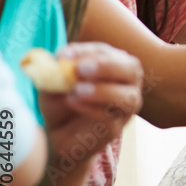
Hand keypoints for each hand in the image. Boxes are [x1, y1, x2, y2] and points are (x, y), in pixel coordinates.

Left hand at [38, 43, 142, 175]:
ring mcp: (124, 108)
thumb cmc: (60, 101)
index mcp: (113, 64)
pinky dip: (91, 108)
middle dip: (107, 66)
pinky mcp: (115, 129)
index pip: (107, 52)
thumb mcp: (53, 83)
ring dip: (103, 91)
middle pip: (131, 69)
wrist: (58, 134)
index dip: (87, 51)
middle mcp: (126, 83)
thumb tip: (61, 61)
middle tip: (80, 68)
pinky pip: (111, 118)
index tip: (64, 55)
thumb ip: (57, 73)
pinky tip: (73, 102)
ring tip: (77, 90)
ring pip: (128, 97)